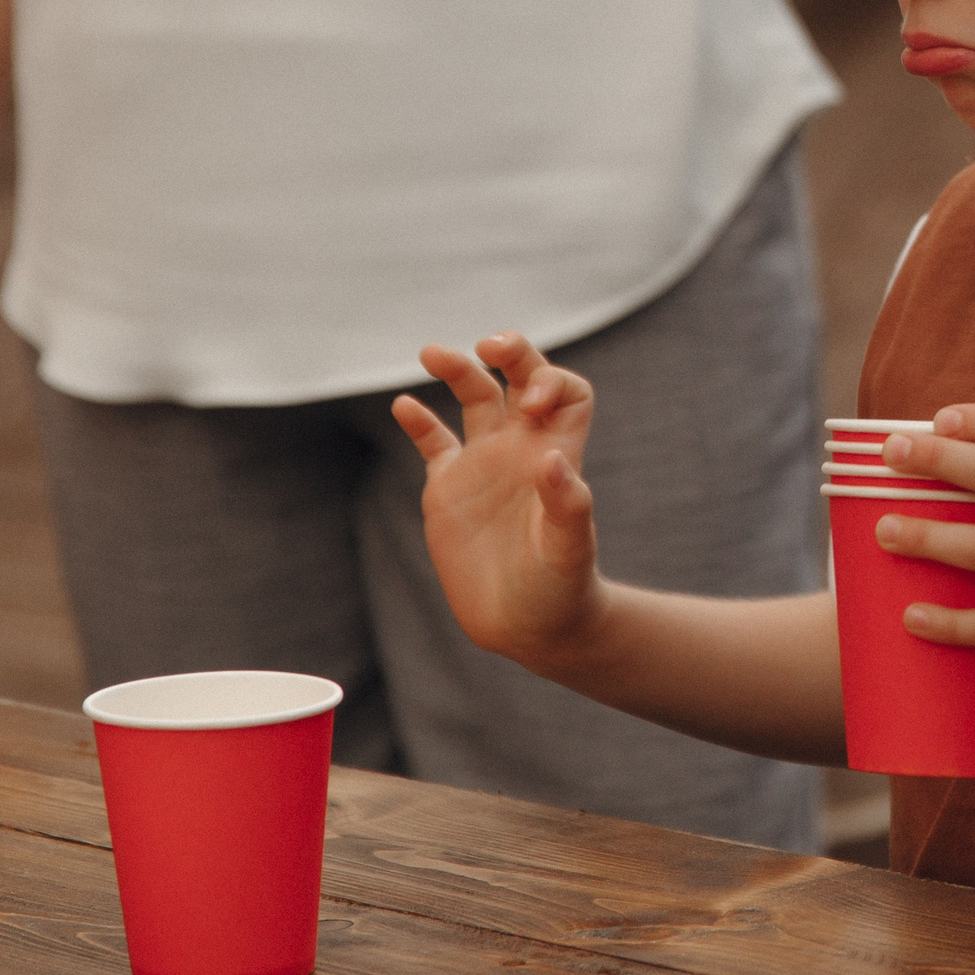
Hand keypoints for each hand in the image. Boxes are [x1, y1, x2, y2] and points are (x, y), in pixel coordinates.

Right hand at [391, 334, 607, 667]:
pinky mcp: (449, 489)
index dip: (551, 380)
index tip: (531, 401)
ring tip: (431, 352)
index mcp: (556, 455)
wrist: (528, 628)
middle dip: (510, 352)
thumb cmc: (561, 591)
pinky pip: (434, 443)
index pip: (566, 391)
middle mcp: (521, 450)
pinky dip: (418, 422)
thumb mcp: (570, 551)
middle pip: (519, 379)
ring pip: (475, 399)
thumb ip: (567, 504)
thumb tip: (552, 458)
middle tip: (489, 346)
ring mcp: (483, 466)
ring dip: (457, 369)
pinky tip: (404, 407)